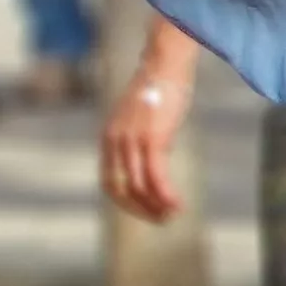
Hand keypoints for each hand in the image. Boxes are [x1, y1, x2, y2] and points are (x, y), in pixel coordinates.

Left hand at [102, 28, 199, 222]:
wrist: (163, 65)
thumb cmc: (157, 91)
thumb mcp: (142, 120)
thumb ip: (142, 140)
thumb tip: (157, 157)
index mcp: (109, 139)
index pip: (109, 182)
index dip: (125, 203)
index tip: (145, 212)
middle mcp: (114, 142)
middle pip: (119, 189)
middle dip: (139, 210)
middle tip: (161, 220)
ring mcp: (131, 140)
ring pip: (137, 186)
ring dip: (155, 205)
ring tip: (173, 214)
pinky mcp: (151, 138)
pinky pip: (155, 175)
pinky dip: (165, 194)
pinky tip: (177, 205)